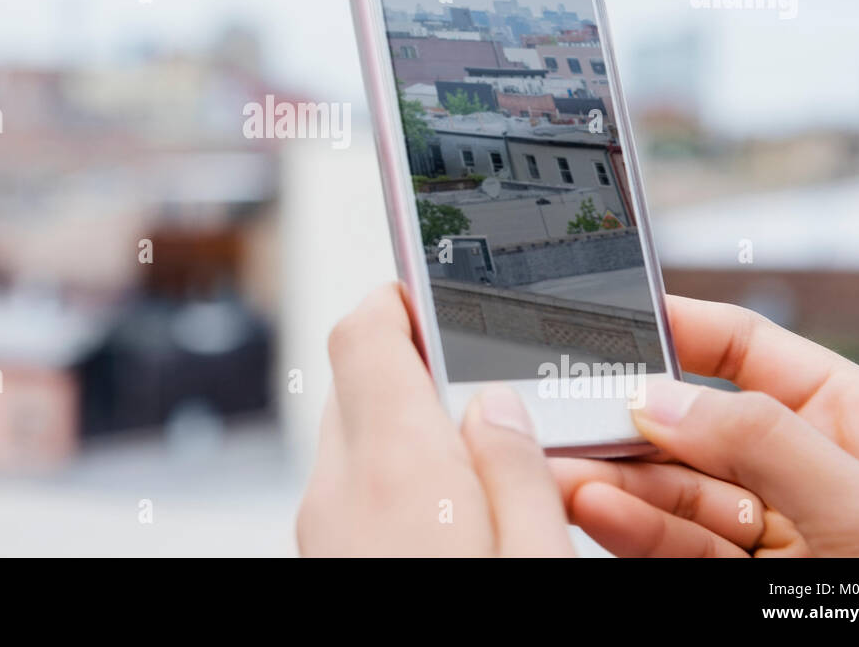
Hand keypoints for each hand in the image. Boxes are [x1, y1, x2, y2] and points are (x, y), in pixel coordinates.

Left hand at [297, 283, 573, 555]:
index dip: (403, 300)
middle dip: (423, 377)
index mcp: (396, 472)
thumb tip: (499, 406)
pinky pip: (353, 496)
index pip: (364, 334)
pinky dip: (395, 487)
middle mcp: (339, 494)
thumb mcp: (537, 561)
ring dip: (411, 439)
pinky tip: (454, 523)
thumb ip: (520, 475)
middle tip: (493, 399)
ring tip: (484, 473)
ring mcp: (321, 533)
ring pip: (356, 445)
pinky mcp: (321, 561)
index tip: (444, 296)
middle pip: (361, 385)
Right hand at [552, 295, 858, 555]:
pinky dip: (634, 531)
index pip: (751, 353)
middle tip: (570, 420)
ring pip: (677, 493)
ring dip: (618, 483)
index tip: (615, 323)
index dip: (682, 330)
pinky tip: (598, 511)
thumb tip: (666, 400)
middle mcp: (809, 473)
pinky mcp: (750, 588)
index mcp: (858, 424)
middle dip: (632, 424)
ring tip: (567, 476)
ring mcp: (777, 535)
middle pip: (697, 427)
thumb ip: (767, 444)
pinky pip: (680, 548)